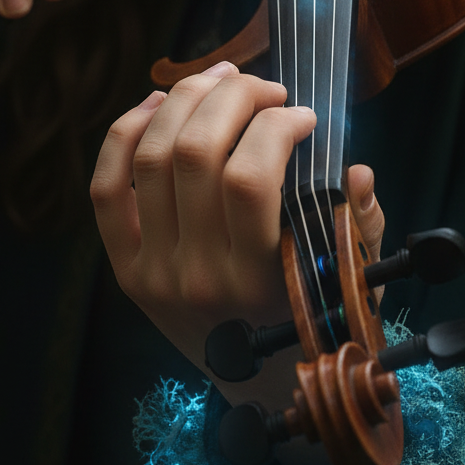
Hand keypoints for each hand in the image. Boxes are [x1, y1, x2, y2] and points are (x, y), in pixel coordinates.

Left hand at [91, 62, 384, 393]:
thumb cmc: (312, 318)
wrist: (257, 385)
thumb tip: (357, 171)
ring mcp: (153, 271)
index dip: (276, 127)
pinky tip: (158, 104)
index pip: (250, 179)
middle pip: (196, 152)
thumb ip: (358, 225)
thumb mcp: (350, 278)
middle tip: (265, 87)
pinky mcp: (124, 268)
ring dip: (186, 99)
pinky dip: (126, 133)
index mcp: (256, 280)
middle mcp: (196, 276)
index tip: (304, 117)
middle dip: (233, 97)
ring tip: (222, 79)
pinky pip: (106, 186)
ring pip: (151, 155)